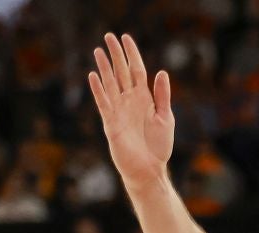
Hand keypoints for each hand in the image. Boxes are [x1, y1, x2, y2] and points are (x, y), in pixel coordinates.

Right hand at [88, 33, 174, 188]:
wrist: (149, 170)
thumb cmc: (159, 147)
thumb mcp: (165, 118)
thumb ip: (162, 96)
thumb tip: (161, 72)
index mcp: (144, 99)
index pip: (137, 70)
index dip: (132, 54)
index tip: (126, 38)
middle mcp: (130, 101)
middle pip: (121, 72)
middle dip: (115, 55)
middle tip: (108, 36)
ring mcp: (119, 111)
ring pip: (110, 84)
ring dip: (104, 68)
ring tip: (98, 51)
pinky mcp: (110, 123)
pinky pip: (103, 102)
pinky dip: (99, 89)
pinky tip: (93, 75)